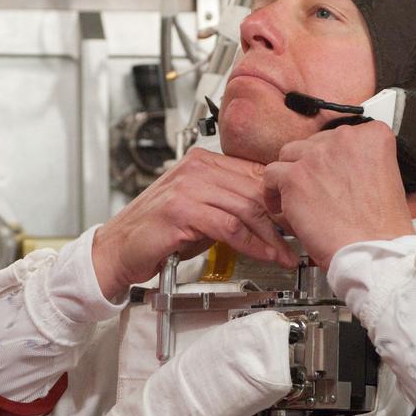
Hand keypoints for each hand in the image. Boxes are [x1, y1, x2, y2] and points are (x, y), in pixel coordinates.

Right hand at [91, 147, 298, 299]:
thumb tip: (271, 213)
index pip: (254, 172)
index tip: (297, 218)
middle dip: (281, 218)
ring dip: (271, 235)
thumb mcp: (201, 212)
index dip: (280, 197)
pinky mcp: (181, 210)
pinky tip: (265, 254)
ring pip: (245, 207)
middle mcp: (195, 168)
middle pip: (254, 189)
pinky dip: (252, 243)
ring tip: (286, 252)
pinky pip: (229, 226)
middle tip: (299, 238)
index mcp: (202, 161)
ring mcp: (187, 187)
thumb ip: (231, 204)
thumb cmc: (158, 234)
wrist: (117, 251)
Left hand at [263, 121, 414, 270]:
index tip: (330, 170)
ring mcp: (317, 156)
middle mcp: (344, 139)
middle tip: (312, 187)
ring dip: (290, 174)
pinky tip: (280, 205)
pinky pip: (271, 174)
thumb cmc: (380, 227)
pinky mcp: (295, 177)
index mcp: (372, 136)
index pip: (341, 135)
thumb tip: (340, 165)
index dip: (333, 156)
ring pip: (290, 154)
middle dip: (311, 165)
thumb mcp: (386, 179)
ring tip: (292, 194)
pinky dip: (273, 191)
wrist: (371, 250)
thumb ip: (362, 163)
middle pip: (313, 143)